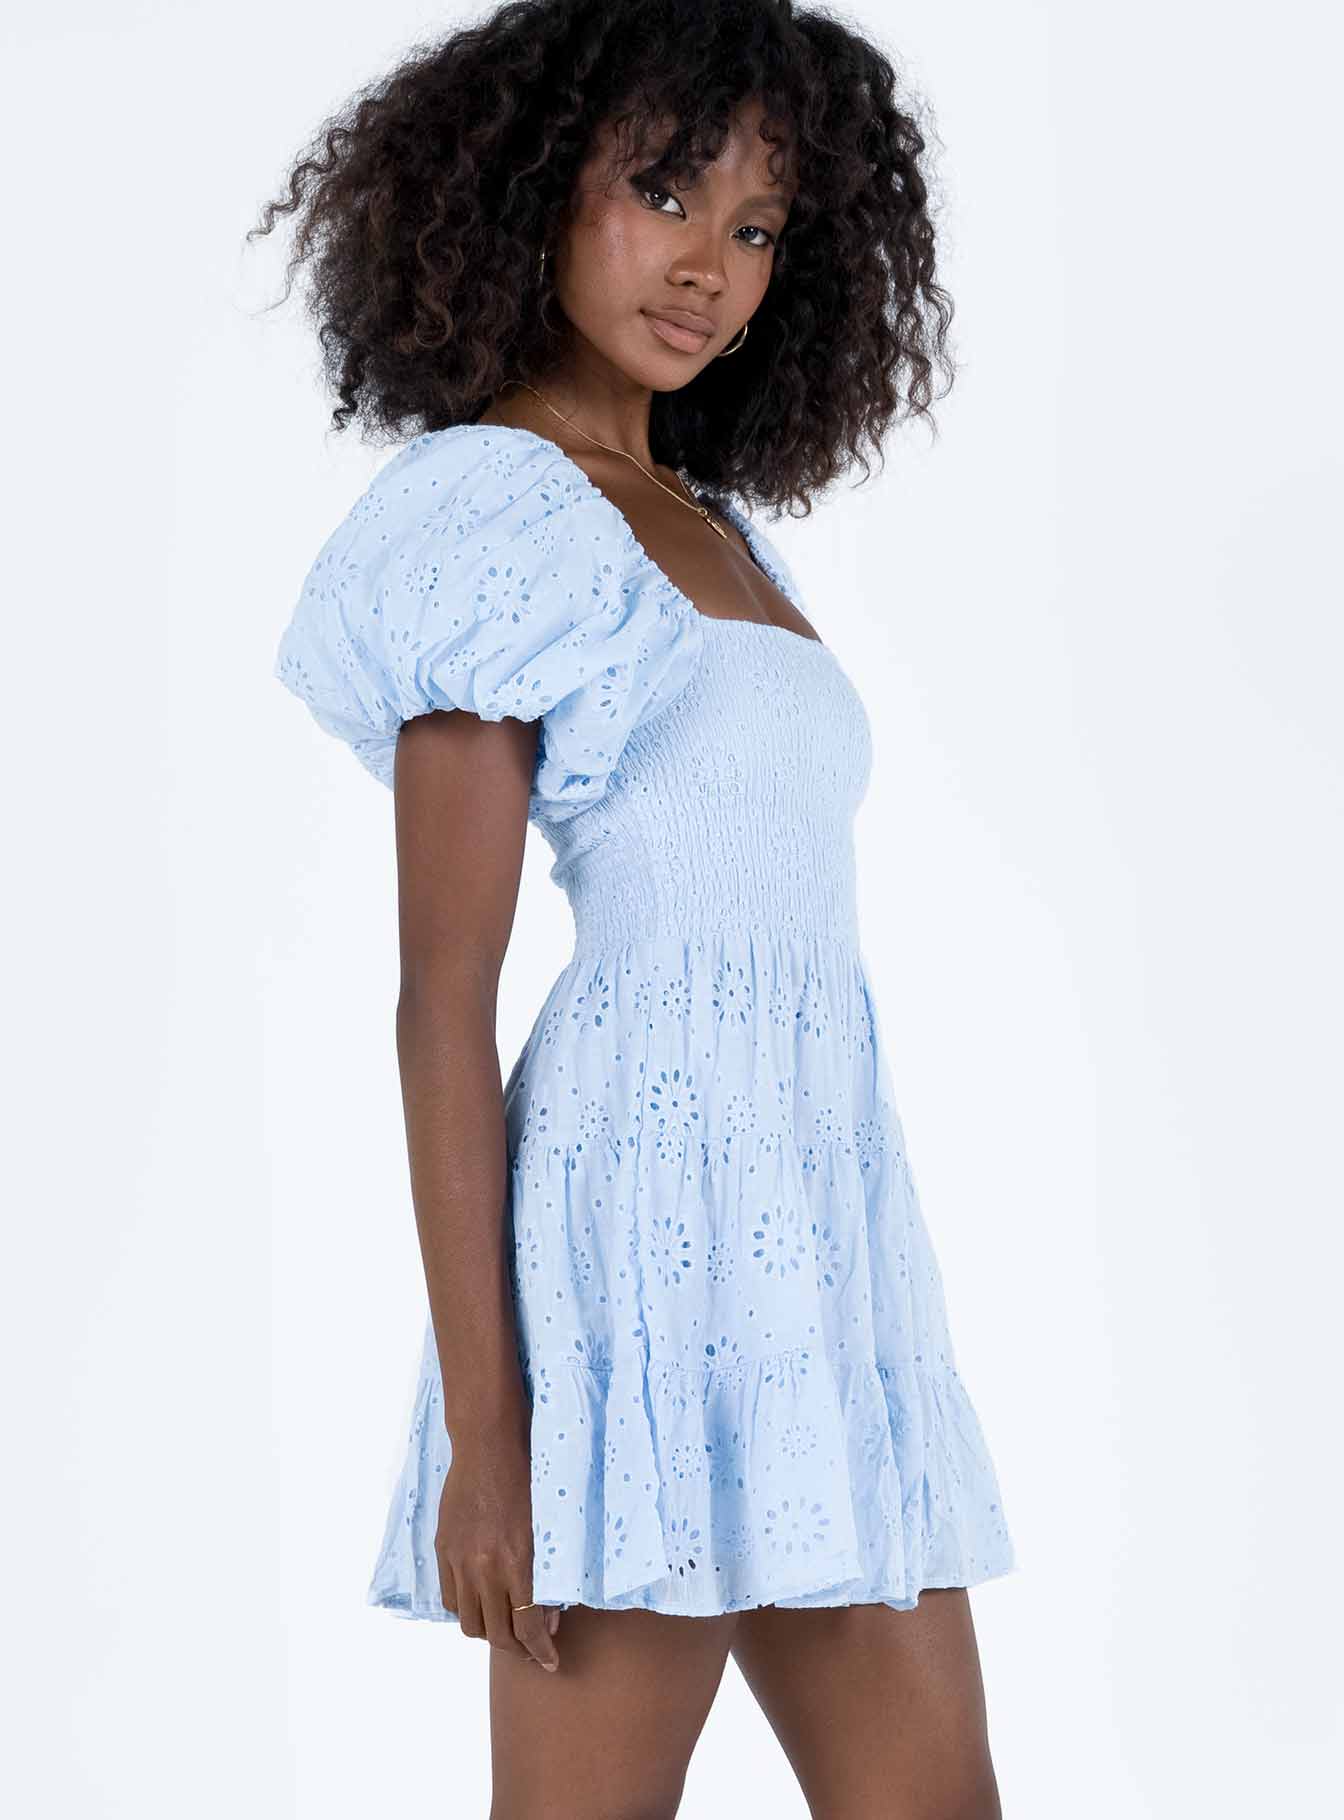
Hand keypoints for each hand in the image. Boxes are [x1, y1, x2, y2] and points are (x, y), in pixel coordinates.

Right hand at [435, 1433, 561, 1671]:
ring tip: (505, 1627)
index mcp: (518, 1562)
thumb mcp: (548, 1528)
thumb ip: (549, 1575)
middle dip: (518, 1649)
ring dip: (489, 1632)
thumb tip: (549, 1617)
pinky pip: (451, 1599)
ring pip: (470, 1623)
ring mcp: (460, 1560)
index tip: (549, 1661)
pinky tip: (482, 1602)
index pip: (528, 1626)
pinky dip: (467, 1609)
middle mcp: (486, 1568)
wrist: (488, 1445)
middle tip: (531, 1649)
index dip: (540, 1651)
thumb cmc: (529, 1479)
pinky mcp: (444, 1550)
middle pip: (498, 1634)